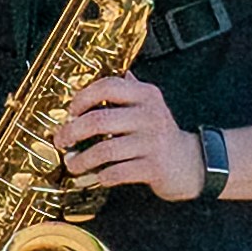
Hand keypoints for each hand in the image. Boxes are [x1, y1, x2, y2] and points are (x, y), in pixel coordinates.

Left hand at [42, 75, 192, 193]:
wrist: (190, 163)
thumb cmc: (160, 134)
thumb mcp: (149, 105)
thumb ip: (128, 88)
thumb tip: (98, 74)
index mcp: (146, 95)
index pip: (108, 86)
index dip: (83, 97)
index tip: (71, 111)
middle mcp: (150, 115)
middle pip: (99, 120)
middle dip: (72, 132)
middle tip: (61, 140)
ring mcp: (152, 143)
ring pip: (104, 150)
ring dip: (81, 160)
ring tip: (72, 164)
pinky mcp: (153, 168)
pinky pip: (117, 173)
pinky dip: (101, 176)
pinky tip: (96, 176)